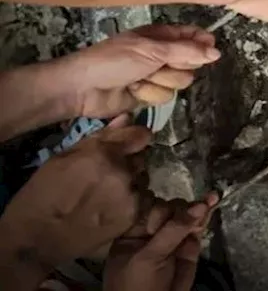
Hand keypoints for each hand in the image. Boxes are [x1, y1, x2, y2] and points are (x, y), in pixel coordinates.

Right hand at [0, 117, 150, 275]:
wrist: (36, 239)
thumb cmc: (42, 195)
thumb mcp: (62, 159)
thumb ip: (99, 138)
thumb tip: (126, 119)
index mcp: (103, 154)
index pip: (140, 136)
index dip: (134, 139)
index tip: (128, 145)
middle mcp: (122, 172)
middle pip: (139, 159)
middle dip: (127, 164)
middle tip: (104, 178)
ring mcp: (130, 196)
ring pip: (141, 180)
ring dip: (129, 183)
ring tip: (104, 196)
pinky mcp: (133, 216)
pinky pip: (140, 200)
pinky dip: (129, 202)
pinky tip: (107, 210)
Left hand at [63, 25, 221, 118]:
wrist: (83, 88)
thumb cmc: (114, 60)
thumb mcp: (151, 50)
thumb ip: (186, 51)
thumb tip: (217, 52)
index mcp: (160, 36)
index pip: (191, 35)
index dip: (202, 42)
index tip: (210, 50)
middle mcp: (161, 54)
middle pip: (191, 62)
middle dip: (177, 66)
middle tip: (159, 65)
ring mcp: (156, 75)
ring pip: (180, 82)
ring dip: (160, 82)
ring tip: (140, 79)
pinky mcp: (149, 95)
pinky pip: (165, 96)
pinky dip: (149, 94)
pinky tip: (134, 91)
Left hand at [104, 193, 216, 290]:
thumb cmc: (138, 285)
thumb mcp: (149, 257)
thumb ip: (173, 230)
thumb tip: (200, 205)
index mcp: (133, 232)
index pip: (149, 209)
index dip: (162, 208)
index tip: (170, 215)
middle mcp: (153, 232)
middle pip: (171, 210)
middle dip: (182, 210)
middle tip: (193, 212)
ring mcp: (172, 239)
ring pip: (186, 217)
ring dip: (198, 209)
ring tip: (209, 201)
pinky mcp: (189, 248)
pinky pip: (197, 229)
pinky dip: (205, 218)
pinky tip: (212, 201)